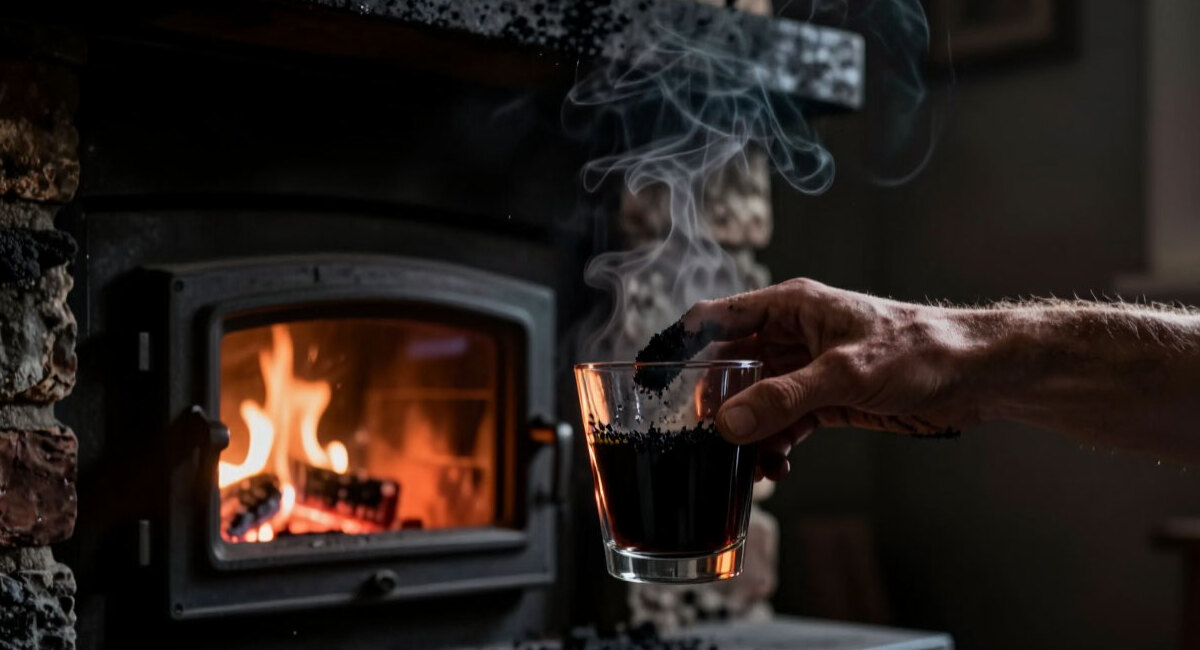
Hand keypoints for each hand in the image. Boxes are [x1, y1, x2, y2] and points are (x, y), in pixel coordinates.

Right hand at [684, 278, 982, 479]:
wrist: (977, 375)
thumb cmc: (920, 350)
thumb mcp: (846, 374)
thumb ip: (784, 399)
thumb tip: (729, 424)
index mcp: (790, 306)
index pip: (717, 319)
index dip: (680, 345)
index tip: (652, 378)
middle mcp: (792, 335)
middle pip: (729, 367)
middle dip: (713, 404)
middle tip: (702, 440)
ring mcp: (807, 370)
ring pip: (754, 401)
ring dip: (745, 433)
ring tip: (744, 465)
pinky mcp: (826, 400)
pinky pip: (782, 424)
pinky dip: (773, 446)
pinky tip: (775, 469)